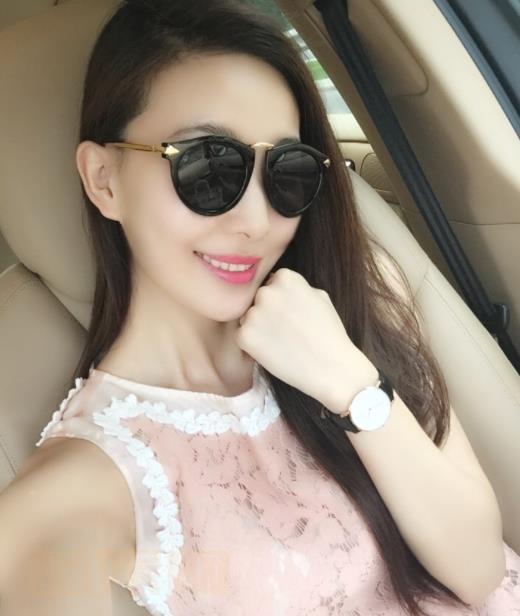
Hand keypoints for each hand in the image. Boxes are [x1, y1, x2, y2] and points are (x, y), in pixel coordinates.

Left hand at [235, 268, 367, 405]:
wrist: (330, 368)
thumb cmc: (329, 333)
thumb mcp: (319, 296)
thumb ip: (295, 287)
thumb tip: (277, 284)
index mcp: (285, 277)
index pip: (272, 283)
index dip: (281, 301)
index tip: (292, 315)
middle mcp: (267, 291)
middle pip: (258, 298)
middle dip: (267, 312)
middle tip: (286, 331)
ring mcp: (253, 314)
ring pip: (248, 317)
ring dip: (259, 327)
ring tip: (282, 342)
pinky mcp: (244, 336)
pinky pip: (242, 336)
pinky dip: (253, 345)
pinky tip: (273, 352)